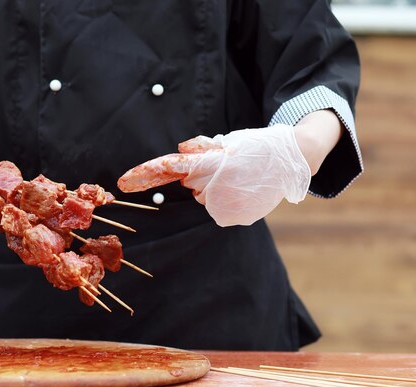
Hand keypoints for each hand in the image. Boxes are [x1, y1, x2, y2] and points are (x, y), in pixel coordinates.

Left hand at [118, 124, 310, 225]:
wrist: (292, 160)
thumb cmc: (257, 145)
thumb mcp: (229, 140)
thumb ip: (202, 148)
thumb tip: (182, 148)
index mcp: (212, 163)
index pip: (171, 166)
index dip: (144, 174)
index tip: (123, 182)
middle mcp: (216, 187)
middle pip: (190, 183)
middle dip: (202, 174)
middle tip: (227, 165)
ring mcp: (225, 205)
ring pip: (204, 196)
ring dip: (215, 187)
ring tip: (239, 177)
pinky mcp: (233, 217)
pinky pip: (218, 207)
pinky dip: (226, 199)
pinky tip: (243, 189)